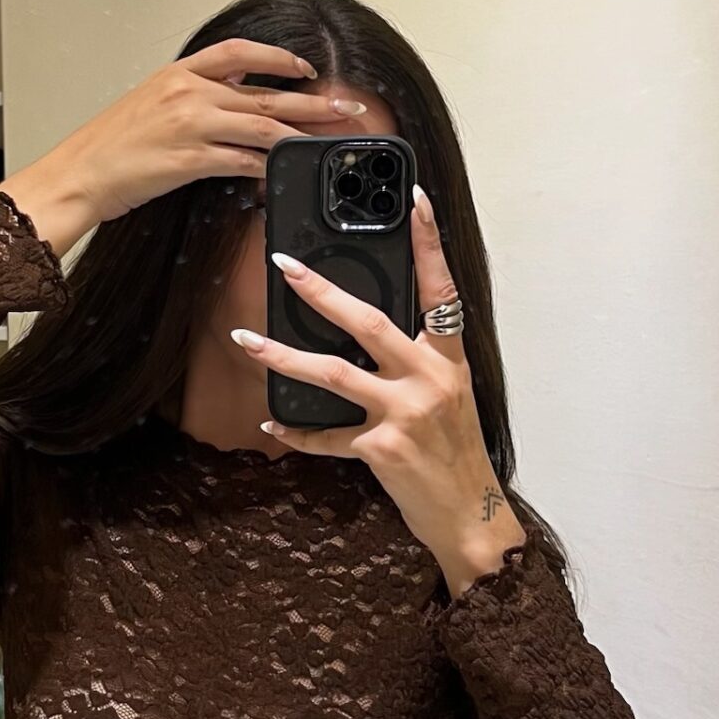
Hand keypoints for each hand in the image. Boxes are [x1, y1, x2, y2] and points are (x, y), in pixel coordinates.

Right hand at [0, 39, 367, 251]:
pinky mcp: (191, 159)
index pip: (240, 52)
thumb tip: (230, 102)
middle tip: (347, 109)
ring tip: (328, 144)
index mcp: (179, 74)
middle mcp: (189, 93)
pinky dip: (267, 167)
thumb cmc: (109, 146)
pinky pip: (243, 161)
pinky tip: (284, 173)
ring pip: (263, 126)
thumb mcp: (149, 104)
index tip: (307, 68)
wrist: (80, 174)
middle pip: (267, 93)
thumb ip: (191, 97)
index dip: (278, 56)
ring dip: (301, 136)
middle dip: (314, 102)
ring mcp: (192, 125)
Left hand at [227, 185, 528, 594]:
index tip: (413, 200)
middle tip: (285, 265)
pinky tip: (272, 423)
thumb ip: (418, 364)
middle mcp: (429, 380)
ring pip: (333, 373)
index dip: (428, 242)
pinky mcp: (381, 449)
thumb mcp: (451, 398)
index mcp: (449, 360)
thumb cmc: (458, 456)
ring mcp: (405, 414)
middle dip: (322, 290)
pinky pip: (326, 436)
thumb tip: (369, 334)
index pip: (441, 288)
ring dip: (282, 356)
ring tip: (245, 340)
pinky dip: (297, 432)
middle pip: (369, 322)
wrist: (472, 518)